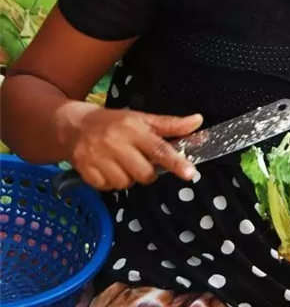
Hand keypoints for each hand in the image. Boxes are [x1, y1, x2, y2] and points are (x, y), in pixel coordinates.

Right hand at [64, 103, 202, 190]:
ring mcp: (99, 158)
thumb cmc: (114, 122)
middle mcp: (116, 143)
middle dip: (148, 172)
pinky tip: (107, 168)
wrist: (73, 125)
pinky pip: (108, 188)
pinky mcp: (86, 171)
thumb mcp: (142, 118)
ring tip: (121, 162)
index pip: (159, 148)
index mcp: (133, 128)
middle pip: (145, 173)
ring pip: (126, 183)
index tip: (190, 173)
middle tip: (140, 160)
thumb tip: (198, 121)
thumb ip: (170, 124)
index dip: (176, 162)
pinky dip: (111, 182)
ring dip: (128, 177)